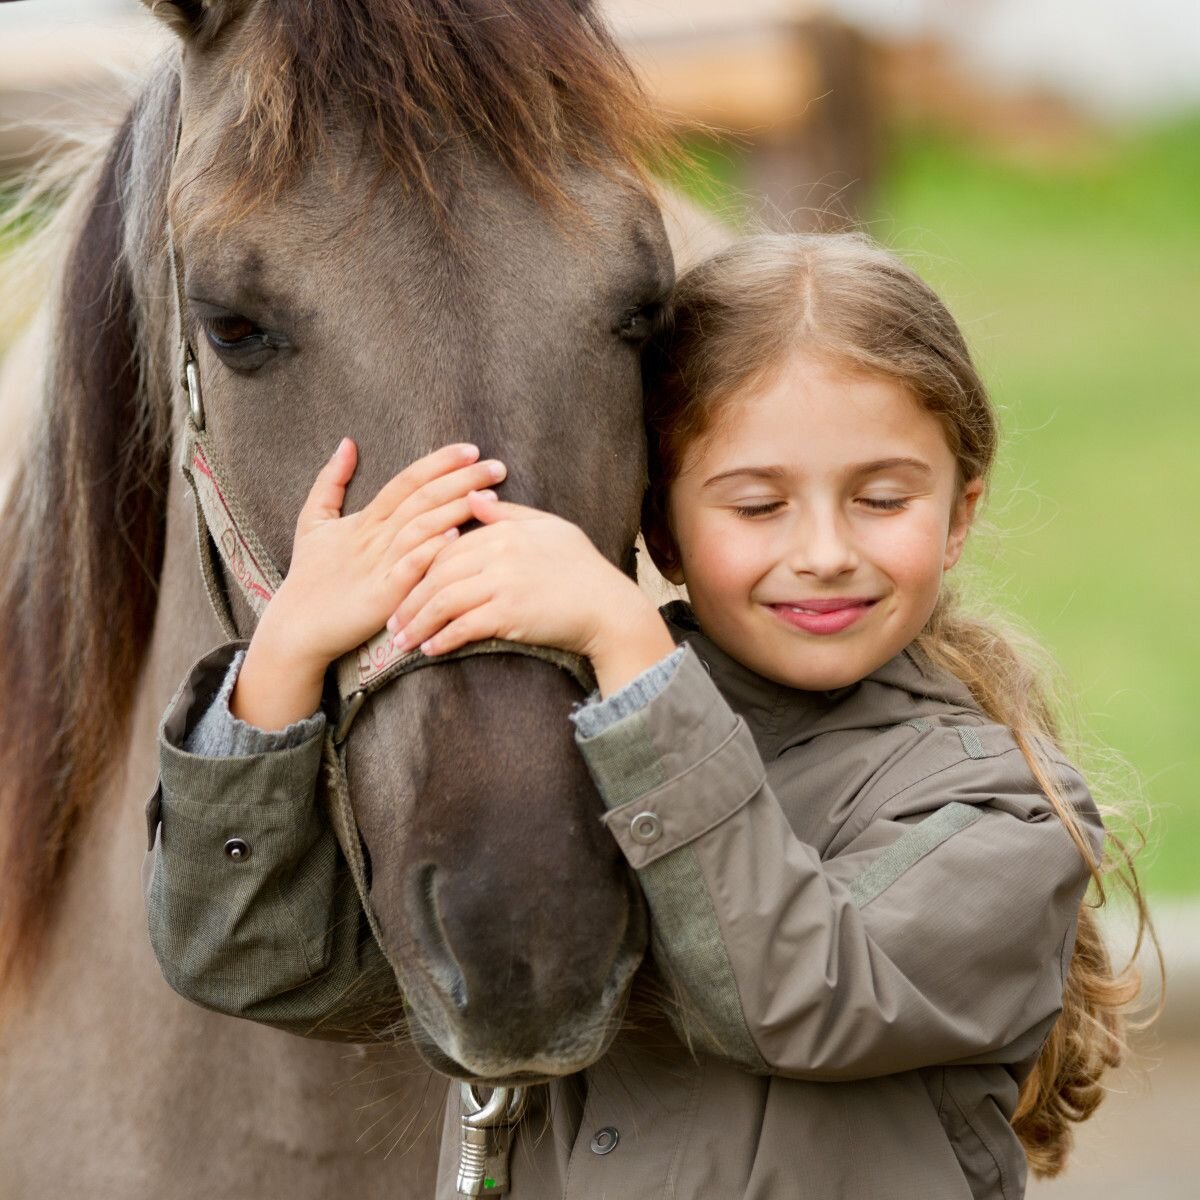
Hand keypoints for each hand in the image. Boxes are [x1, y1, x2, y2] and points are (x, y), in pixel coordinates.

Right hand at [231, 440, 506, 729]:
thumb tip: (346, 443)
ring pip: (420, 527)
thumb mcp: (313, 521)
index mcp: (365, 519)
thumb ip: (330, 481)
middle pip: (422, 499)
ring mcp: (378, 565)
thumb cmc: (309, 575)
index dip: (438, 463)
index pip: (407, 481)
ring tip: (490, 497)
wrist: (297, 627)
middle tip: (497, 466)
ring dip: (456, 509)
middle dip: (461, 480)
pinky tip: (455, 535)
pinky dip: (430, 549)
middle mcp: (374, 537)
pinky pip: (409, 568)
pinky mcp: (381, 596)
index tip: (471, 449)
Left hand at [388, 492, 675, 695]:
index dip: (419, 567)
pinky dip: (443, 639)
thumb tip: (473, 496)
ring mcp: (504, 583)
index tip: (402, 586)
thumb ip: (508, 514)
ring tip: (402, 642)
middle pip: (437, 573)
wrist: (609, 608)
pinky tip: (431, 649)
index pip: (446, 545)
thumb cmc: (582, 568)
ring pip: (443, 600)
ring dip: (418, 624)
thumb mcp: (549, 529)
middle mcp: (500, 552)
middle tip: (391, 622)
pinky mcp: (510, 614)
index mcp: (505, 529)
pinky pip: (464, 626)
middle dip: (409, 600)